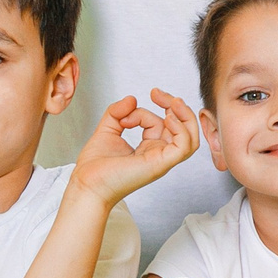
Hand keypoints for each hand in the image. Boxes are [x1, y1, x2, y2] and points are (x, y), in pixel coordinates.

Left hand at [69, 90, 199, 207]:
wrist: (87, 183)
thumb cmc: (94, 167)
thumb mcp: (107, 130)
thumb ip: (118, 112)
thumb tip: (132, 99)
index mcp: (148, 149)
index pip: (158, 123)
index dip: (143, 112)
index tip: (126, 112)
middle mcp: (158, 154)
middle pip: (181, 127)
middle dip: (174, 105)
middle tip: (157, 93)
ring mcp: (161, 159)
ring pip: (191, 137)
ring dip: (185, 115)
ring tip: (172, 102)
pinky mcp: (161, 163)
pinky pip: (184, 146)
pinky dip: (181, 129)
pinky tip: (167, 118)